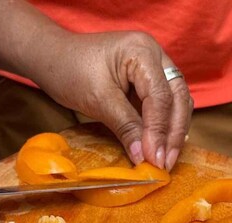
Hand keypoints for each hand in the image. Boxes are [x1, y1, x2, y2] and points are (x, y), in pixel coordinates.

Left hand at [30, 31, 192, 170]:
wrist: (53, 58)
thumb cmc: (70, 71)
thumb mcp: (98, 100)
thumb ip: (126, 126)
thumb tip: (145, 157)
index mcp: (142, 50)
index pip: (160, 95)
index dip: (159, 130)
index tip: (154, 159)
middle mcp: (156, 55)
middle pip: (178, 97)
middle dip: (174, 133)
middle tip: (165, 163)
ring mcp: (155, 67)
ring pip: (177, 102)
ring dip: (173, 132)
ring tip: (164, 160)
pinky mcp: (150, 82)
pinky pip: (166, 105)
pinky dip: (165, 126)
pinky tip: (162, 147)